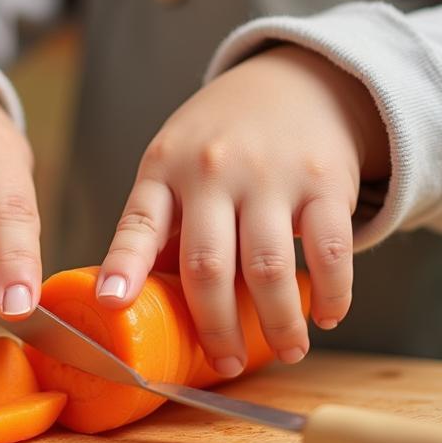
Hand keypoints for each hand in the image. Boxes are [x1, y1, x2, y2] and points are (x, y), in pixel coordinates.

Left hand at [95, 45, 388, 374]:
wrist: (294, 80)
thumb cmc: (220, 137)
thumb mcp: (173, 162)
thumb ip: (159, 224)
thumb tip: (131, 299)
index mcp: (164, 169)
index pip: (137, 224)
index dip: (122, 267)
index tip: (110, 304)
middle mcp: (211, 171)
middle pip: (207, 265)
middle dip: (216, 327)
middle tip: (223, 362)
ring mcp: (269, 175)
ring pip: (270, 270)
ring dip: (279, 324)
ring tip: (287, 352)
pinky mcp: (325, 181)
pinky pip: (330, 252)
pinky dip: (332, 294)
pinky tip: (326, 316)